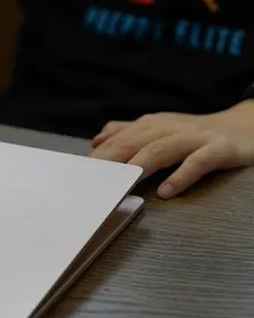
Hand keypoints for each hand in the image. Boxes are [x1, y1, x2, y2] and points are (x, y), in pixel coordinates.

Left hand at [89, 101, 253, 198]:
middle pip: (133, 143)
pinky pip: (198, 162)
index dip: (98, 157)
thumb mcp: (159, 129)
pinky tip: (166, 192)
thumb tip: (97, 140)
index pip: (118, 140)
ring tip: (120, 185)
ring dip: (138, 167)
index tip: (79, 175)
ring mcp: (194, 138)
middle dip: (109, 162)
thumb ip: (127, 133)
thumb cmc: (195, 133)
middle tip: (91, 182)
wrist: (246, 125)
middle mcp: (169, 128)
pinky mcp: (219, 149)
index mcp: (151, 125)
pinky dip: (181, 176)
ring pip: (160, 150)